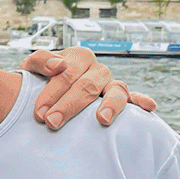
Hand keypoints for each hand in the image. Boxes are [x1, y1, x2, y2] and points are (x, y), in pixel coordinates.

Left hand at [20, 47, 156, 129]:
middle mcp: (97, 68)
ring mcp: (110, 83)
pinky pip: (133, 97)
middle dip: (69, 105)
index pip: (67, 73)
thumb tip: (57, 66)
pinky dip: (141, 100)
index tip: (38, 113)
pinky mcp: (120, 98)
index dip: (52, 93)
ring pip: (116, 89)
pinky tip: (148, 107)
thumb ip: (40, 62)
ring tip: (102, 120)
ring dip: (109, 105)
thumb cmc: (37, 81)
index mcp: (77, 56)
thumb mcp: (31, 68)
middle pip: (87, 85)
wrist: (42, 92)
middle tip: (51, 122)